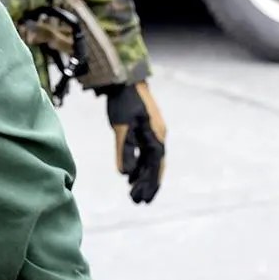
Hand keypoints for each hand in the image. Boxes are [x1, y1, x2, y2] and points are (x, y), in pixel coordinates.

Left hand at [104, 82, 165, 203]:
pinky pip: (145, 151)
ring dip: (143, 177)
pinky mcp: (145, 127)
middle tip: (138, 202)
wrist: (126, 77)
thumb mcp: (121, 126)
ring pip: (150, 160)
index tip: (144, 200)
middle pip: (154, 165)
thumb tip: (126, 174)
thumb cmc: (124, 100)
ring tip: (133, 193)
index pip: (155, 166)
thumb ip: (124, 150)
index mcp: (155, 136)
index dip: (151, 184)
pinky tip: (131, 174)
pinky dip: (139, 165)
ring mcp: (152, 131)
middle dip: (147, 184)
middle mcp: (157, 135)